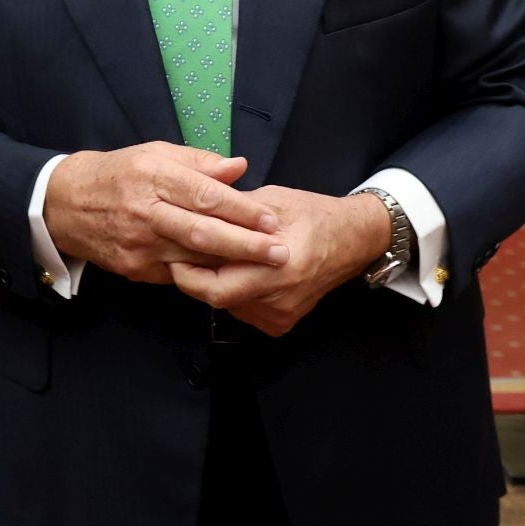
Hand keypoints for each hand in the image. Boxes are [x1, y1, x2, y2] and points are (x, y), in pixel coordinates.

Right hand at [43, 144, 286, 285]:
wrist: (64, 204)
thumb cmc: (118, 174)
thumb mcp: (154, 153)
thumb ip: (198, 162)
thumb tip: (238, 167)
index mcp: (153, 175)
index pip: (205, 195)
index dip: (242, 210)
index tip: (271, 219)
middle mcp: (145, 211)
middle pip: (202, 232)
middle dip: (246, 245)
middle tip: (280, 252)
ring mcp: (138, 244)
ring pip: (192, 258)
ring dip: (232, 264)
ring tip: (265, 267)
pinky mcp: (133, 268)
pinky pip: (176, 273)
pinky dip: (204, 274)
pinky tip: (229, 274)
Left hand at [170, 185, 389, 336]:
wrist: (352, 240)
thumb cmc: (312, 214)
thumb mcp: (270, 201)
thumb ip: (231, 212)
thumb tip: (191, 214)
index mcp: (280, 266)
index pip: (215, 285)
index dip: (186, 271)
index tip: (172, 252)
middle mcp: (280, 299)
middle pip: (217, 297)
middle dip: (195, 276)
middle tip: (182, 255)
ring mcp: (281, 316)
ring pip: (228, 305)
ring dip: (214, 282)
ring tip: (213, 257)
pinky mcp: (281, 324)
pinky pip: (243, 310)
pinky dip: (233, 292)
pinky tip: (238, 271)